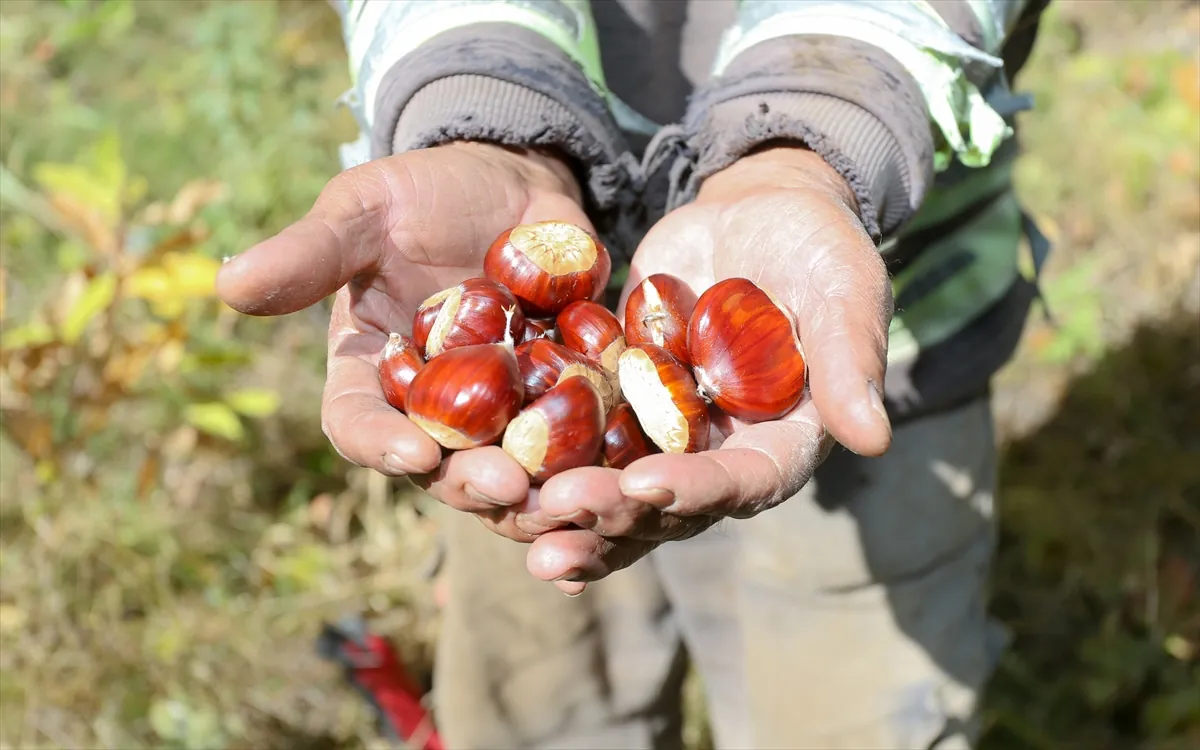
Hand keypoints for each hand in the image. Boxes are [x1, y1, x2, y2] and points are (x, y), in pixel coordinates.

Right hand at [216, 141, 592, 542]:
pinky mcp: (564, 399)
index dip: (380, 445)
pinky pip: (583, 444)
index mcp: (371, 375)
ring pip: (518, 473)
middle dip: (472, 482)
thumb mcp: (364, 211)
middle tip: (506, 487)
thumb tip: (226, 285)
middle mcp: (433, 410)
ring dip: (542, 495)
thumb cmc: (421, 194)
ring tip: (573, 500)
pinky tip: (629, 480)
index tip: (409, 452)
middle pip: (444, 468)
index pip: (359, 425)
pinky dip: (601, 464)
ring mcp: (502, 413)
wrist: (509, 182)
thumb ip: (310, 253)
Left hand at [523, 145, 894, 584]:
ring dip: (566, 509)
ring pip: (613, 488)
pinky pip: (578, 438)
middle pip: (665, 504)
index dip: (695, 490)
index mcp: (780, 443)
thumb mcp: (844, 292)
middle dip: (611, 512)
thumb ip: (852, 362)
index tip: (647, 485)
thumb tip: (873, 439)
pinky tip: (487, 468)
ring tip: (512, 517)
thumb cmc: (819, 247)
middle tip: (555, 514)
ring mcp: (664, 433)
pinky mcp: (619, 400)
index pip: (740, 483)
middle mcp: (718, 454)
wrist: (759, 210)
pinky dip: (539, 455)